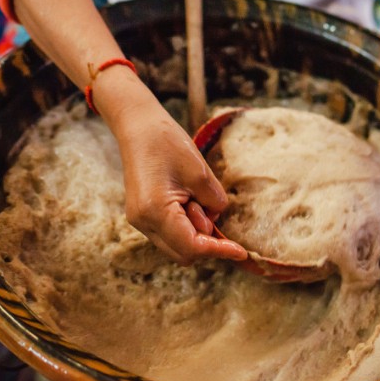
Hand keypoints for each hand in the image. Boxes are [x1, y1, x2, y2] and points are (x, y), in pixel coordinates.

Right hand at [98, 76, 247, 264]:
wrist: (138, 127)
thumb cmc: (167, 143)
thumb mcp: (201, 173)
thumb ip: (214, 202)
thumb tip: (217, 219)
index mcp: (155, 211)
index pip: (192, 247)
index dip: (218, 251)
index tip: (241, 251)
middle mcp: (143, 222)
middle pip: (183, 254)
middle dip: (206, 241)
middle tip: (210, 207)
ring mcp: (140, 220)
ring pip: (176, 246)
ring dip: (196, 232)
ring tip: (197, 197)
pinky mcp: (142, 215)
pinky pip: (169, 233)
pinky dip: (186, 226)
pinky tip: (190, 200)